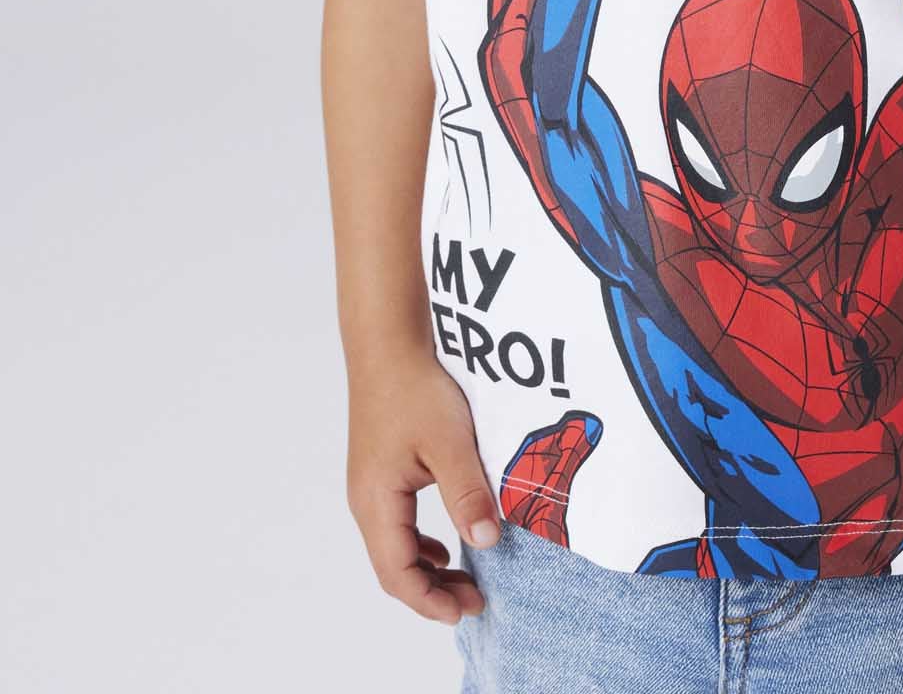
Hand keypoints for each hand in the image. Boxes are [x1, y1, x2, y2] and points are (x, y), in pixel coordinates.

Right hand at [346, 351, 500, 626]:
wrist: (389, 343)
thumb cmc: (415, 387)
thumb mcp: (449, 441)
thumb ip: (467, 492)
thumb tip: (485, 542)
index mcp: (376, 501)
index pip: (397, 572)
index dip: (430, 600)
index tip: (467, 611)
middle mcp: (366, 500)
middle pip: (393, 566)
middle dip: (432, 591)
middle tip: (474, 601)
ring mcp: (370, 485)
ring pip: (395, 546)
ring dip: (428, 569)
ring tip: (464, 580)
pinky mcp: (381, 470)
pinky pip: (397, 524)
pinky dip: (421, 544)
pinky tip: (446, 544)